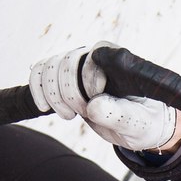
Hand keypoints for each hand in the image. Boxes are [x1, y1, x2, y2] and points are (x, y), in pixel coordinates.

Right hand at [26, 45, 180, 152]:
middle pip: (67, 62)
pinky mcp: (66, 76)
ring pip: (50, 66)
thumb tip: (94, 105)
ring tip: (68, 116)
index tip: (95, 101)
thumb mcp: (138, 124)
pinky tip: (44, 107)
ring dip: (53, 94)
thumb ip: (120, 115)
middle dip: (69, 93)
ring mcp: (80, 64)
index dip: (88, 78)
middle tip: (82, 115)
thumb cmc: (143, 122)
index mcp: (120, 62)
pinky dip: (37, 89)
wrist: (136, 125)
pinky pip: (41, 71)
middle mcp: (98, 57)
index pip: (95, 55)